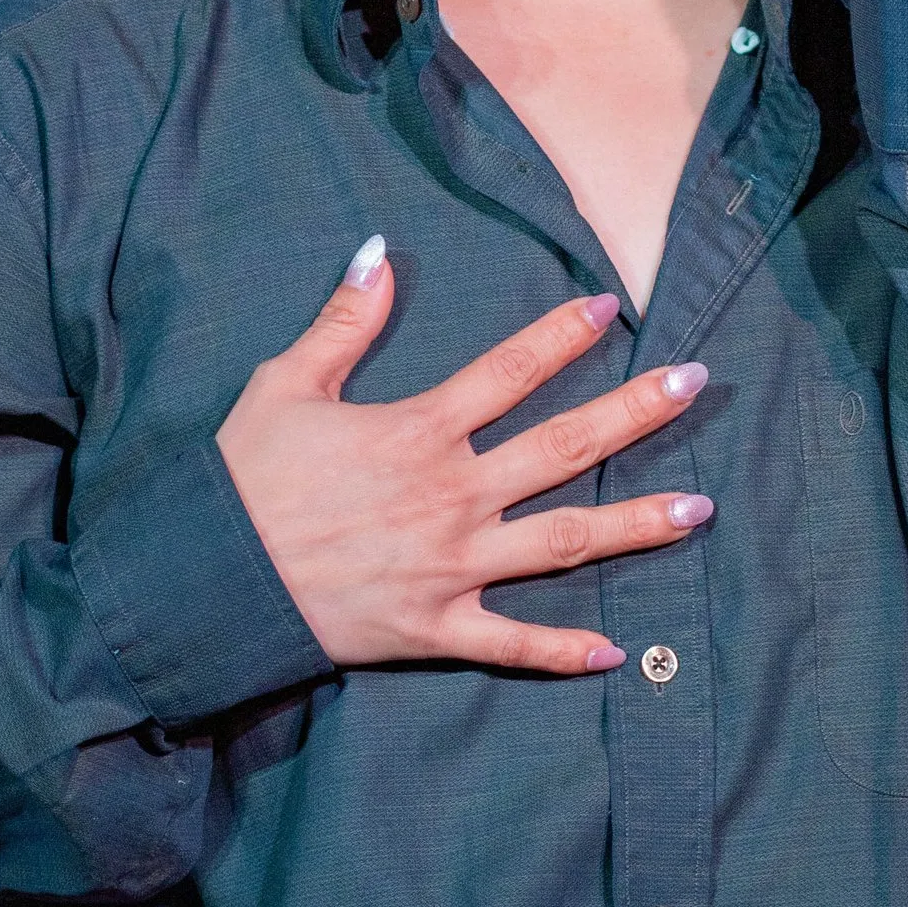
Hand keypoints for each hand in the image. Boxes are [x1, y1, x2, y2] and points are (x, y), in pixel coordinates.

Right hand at [215, 246, 712, 676]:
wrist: (207, 579)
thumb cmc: (242, 479)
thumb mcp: (285, 385)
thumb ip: (343, 322)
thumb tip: (377, 252)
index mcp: (419, 431)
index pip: (510, 370)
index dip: (563, 334)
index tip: (611, 306)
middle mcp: (452, 495)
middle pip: (565, 447)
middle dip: (637, 412)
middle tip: (696, 384)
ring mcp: (452, 566)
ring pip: (563, 541)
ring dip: (636, 525)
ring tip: (701, 509)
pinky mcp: (435, 627)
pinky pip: (512, 643)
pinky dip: (562, 652)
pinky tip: (617, 654)